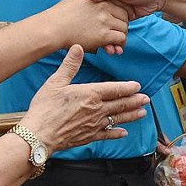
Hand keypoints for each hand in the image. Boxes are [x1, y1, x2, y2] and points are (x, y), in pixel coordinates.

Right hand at [23, 45, 149, 153]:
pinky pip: (107, 135)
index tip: (137, 86)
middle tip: (146, 99)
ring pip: (117, 119)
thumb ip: (70, 65)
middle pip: (120, 104)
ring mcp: (94, 125)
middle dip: (135, 101)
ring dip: (131, 115)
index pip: (114, 89)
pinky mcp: (89, 137)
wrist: (39, 135)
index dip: (127, 87)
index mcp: (90, 94)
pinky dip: (117, 133)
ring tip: (142, 113)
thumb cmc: (45, 109)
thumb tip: (78, 48)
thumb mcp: (55, 82)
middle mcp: (96, 110)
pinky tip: (124, 133)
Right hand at [45, 0, 129, 54]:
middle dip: (123, 23)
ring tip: (116, 40)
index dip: (122, 11)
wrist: (53, 27)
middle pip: (125, 14)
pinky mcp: (103, 34)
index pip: (120, 2)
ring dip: (122, 34)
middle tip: (118, 30)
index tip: (119, 18)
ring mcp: (104, 20)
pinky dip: (120, 43)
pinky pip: (120, 38)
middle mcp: (104, 6)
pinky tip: (114, 46)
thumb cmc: (62, 13)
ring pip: (124, 27)